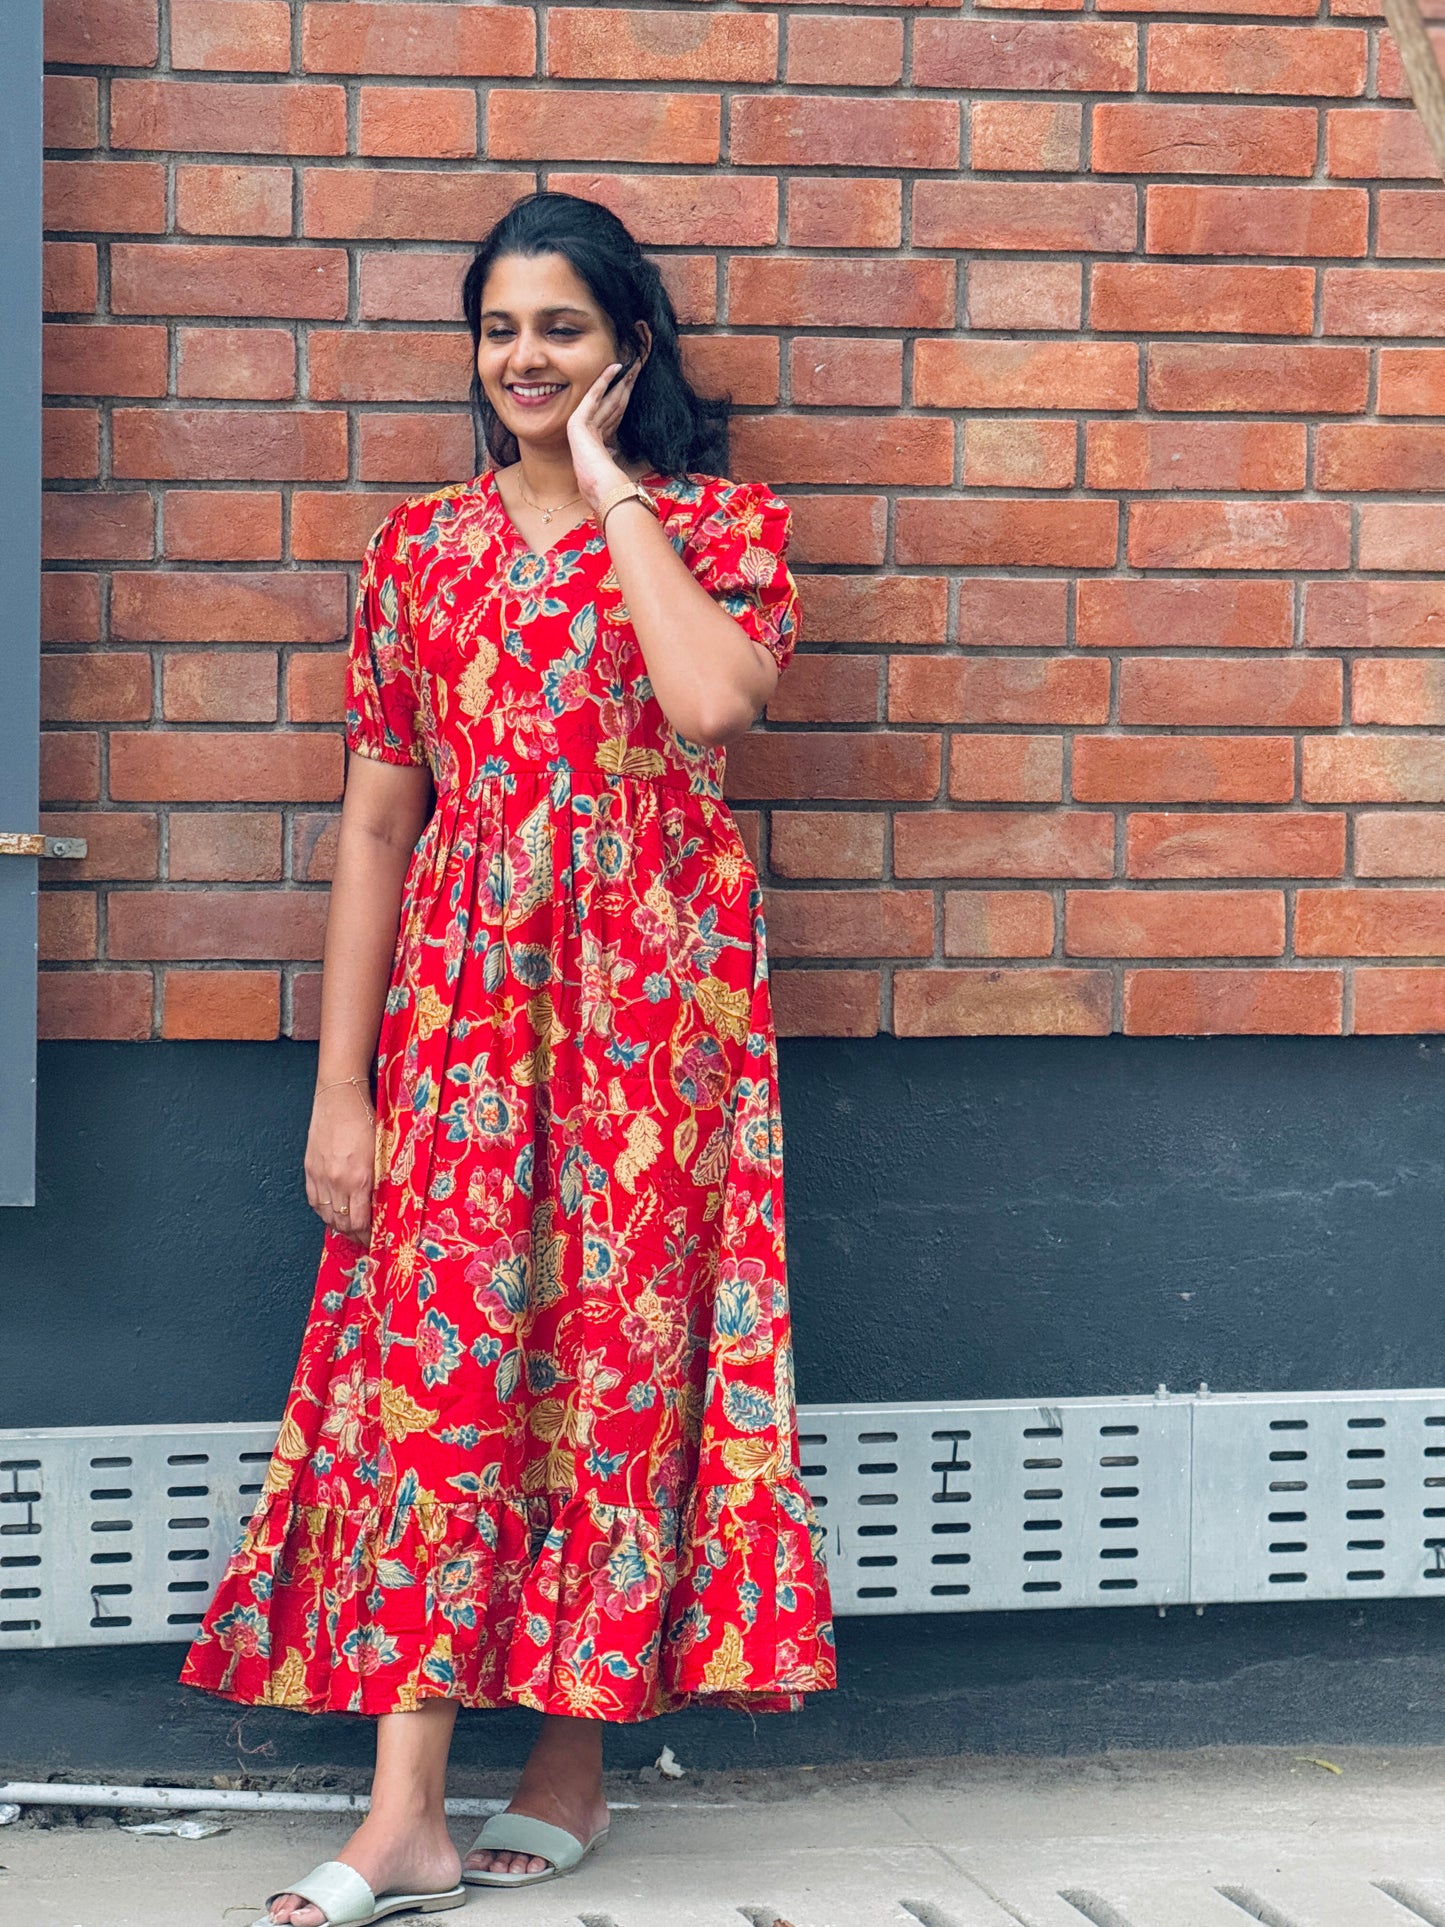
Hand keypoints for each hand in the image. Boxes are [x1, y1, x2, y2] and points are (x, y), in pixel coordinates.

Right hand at [304, 1083, 374, 1243]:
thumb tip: (382, 1203)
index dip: (367, 1236)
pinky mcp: (310, 1169)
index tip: (375, 1240)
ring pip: (327, 1215)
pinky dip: (324, 1211)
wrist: (340, 1098)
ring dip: (338, 1226)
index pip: (360, 1222)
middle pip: (343, 1223)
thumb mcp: (381, 1152)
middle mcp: (337, 1181)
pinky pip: (314, 1201)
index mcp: (359, 1178)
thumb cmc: (366, 1120)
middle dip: (355, 1235)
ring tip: (350, 1229)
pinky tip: (332, 1213)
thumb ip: (380, 1179)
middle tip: (364, 1239)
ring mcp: (320, 1176)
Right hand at [568, 358, 643, 508]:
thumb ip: (611, 453)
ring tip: (631, 364)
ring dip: (620, 379)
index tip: (635, 383)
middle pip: (612, 401)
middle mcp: (588, 429)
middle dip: (625, 384)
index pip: (614, 413)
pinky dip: (604, 380)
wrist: (596, 484)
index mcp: (597, 439)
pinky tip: (615, 367)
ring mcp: (581, 423)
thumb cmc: (605, 478)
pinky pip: (595, 394)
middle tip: (637, 365)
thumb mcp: (611, 461)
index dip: (625, 397)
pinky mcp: (578, 420)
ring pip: (607, 396)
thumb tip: (614, 451)